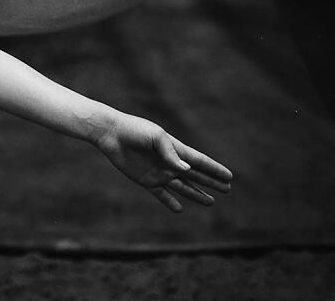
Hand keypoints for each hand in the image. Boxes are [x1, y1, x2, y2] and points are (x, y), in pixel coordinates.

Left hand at [96, 115, 232, 212]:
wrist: (111, 134)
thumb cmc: (134, 130)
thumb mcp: (155, 137)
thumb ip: (171, 154)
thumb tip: (188, 170)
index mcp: (174, 149)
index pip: (199, 161)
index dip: (214, 169)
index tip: (229, 176)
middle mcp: (169, 162)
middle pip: (195, 175)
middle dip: (211, 182)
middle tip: (227, 188)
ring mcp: (158, 172)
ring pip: (182, 187)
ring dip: (196, 194)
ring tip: (211, 202)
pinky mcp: (145, 180)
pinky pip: (161, 194)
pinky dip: (170, 201)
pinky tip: (179, 209)